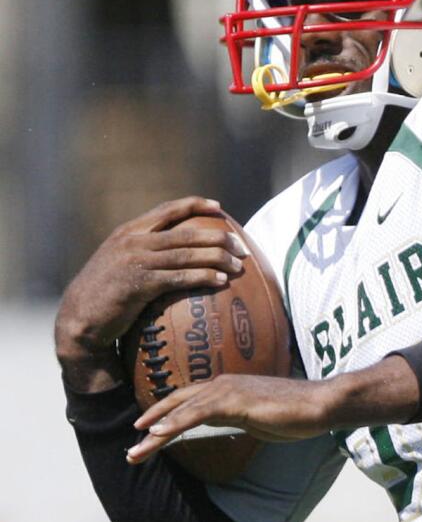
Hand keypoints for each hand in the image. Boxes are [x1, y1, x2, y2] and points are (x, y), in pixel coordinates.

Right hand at [55, 197, 247, 392]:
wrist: (80, 316)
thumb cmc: (105, 293)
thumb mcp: (120, 262)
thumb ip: (143, 251)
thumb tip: (177, 252)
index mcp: (129, 231)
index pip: (167, 210)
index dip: (195, 205)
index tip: (219, 207)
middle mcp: (133, 241)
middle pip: (186, 232)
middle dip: (219, 237)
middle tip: (242, 247)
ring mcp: (136, 262)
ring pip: (187, 254)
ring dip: (217, 258)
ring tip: (239, 266)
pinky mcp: (140, 285)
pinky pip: (179, 278)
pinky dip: (203, 277)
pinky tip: (220, 281)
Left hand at [126, 374, 336, 464]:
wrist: (322, 404)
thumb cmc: (297, 412)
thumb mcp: (259, 417)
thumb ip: (238, 417)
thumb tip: (225, 423)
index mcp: (228, 388)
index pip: (187, 401)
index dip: (164, 415)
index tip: (145, 431)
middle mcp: (223, 384)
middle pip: (177, 404)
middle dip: (151, 425)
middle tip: (131, 447)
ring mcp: (228, 391)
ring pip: (181, 411)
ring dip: (155, 432)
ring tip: (136, 451)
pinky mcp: (235, 401)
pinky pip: (197, 413)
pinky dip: (175, 424)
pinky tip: (158, 434)